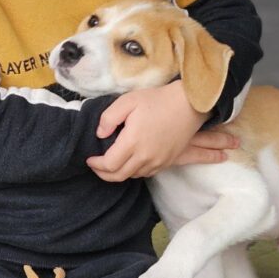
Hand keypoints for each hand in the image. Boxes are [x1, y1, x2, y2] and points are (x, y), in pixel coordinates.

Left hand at [86, 81, 237, 181]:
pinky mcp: (168, 162)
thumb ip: (108, 118)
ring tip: (111, 164)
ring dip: (119, 173)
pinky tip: (130, 162)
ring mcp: (158, 161)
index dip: (96, 165)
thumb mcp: (127, 101)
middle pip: (119, 176)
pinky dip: (134, 172)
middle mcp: (145, 157)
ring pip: (132, 176)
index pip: (109, 165)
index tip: (89, 159)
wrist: (189, 105)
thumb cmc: (157, 100)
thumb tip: (100, 135)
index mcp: (132, 142)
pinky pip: (146, 173)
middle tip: (95, 166)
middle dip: (103, 174)